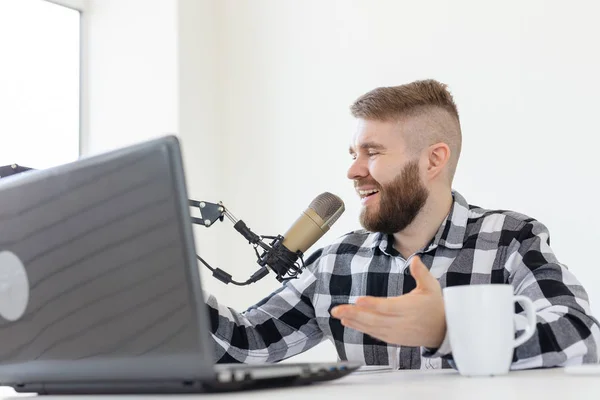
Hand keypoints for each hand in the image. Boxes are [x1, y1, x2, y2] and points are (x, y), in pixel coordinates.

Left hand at [330, 256, 445, 347]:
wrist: (444, 331)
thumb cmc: (436, 306)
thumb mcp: (432, 287)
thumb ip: (421, 273)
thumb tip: (415, 259)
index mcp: (409, 308)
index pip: (388, 307)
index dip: (372, 305)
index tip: (358, 300)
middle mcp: (401, 322)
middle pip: (374, 319)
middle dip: (354, 314)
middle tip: (336, 309)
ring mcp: (396, 332)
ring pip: (372, 328)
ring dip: (354, 321)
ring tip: (339, 315)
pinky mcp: (393, 338)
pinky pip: (374, 334)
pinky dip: (361, 329)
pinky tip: (349, 322)